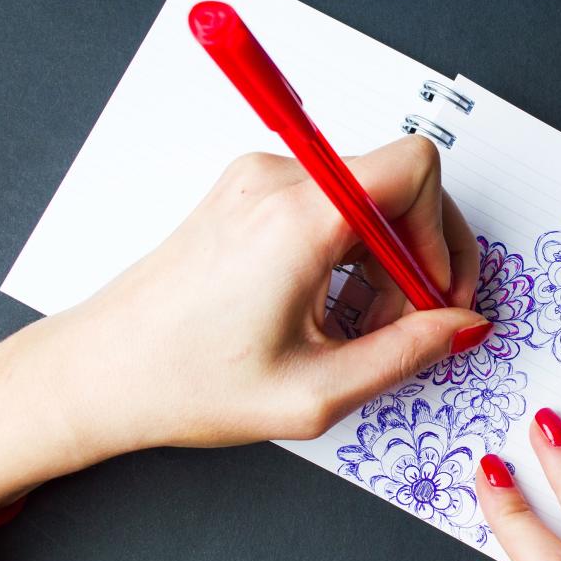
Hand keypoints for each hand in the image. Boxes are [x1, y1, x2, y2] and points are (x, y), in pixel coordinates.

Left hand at [55, 134, 485, 455]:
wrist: (97, 373)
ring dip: (383, 262)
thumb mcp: (317, 390)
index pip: (415, 170)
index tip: (436, 292)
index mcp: (298, 219)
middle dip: (419, 256)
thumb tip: (463, 325)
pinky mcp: (246, 194)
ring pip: (365, 199)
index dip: (443, 234)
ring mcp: (257, 182)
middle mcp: (277, 180)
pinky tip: (332, 311)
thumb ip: (408, 353)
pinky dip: (349, 255)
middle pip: (396, 185)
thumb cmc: (185, 382)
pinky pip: (329, 207)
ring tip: (361, 330)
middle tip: (415, 322)